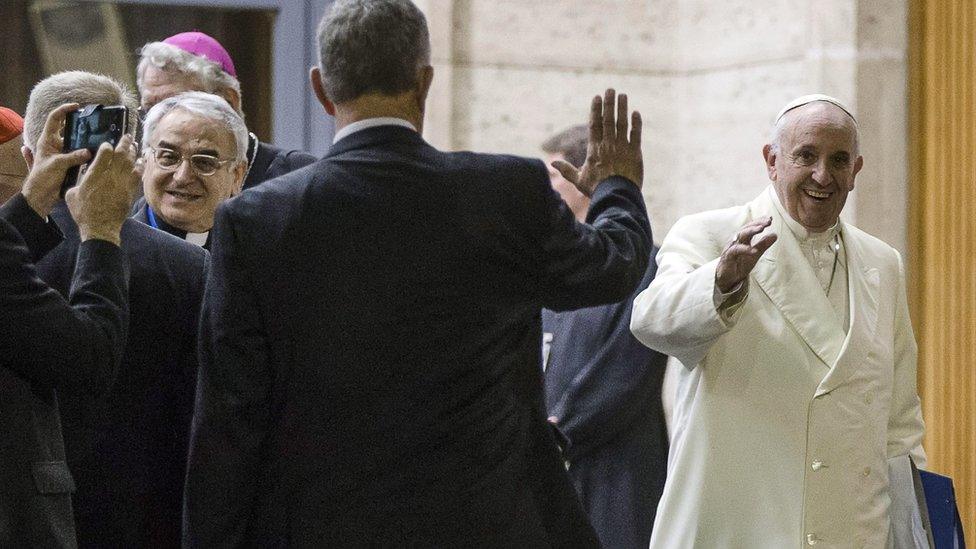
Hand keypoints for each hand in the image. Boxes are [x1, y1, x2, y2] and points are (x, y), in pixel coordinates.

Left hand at [21, 103, 91, 217]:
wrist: (42, 195)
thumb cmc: (44, 177)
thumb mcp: (58, 164)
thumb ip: (73, 156)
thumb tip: (89, 151)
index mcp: (48, 140)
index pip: (55, 118)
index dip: (65, 110)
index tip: (77, 107)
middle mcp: (55, 144)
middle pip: (68, 129)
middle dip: (80, 125)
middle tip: (94, 123)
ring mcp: (62, 153)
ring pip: (76, 142)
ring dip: (86, 140)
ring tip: (100, 137)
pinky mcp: (69, 162)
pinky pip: (80, 154)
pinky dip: (88, 152)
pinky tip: (98, 152)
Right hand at [66, 134, 137, 245]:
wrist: (100, 227)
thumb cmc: (83, 212)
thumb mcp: (72, 194)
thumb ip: (77, 181)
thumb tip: (81, 176)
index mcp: (94, 174)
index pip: (104, 153)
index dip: (107, 146)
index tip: (108, 143)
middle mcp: (110, 176)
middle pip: (120, 154)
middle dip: (124, 143)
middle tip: (127, 136)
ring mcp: (122, 183)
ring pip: (130, 163)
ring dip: (133, 153)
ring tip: (135, 146)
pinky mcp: (130, 192)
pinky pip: (137, 175)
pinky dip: (139, 167)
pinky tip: (141, 162)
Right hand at [551, 88, 642, 195]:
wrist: (615, 196)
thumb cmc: (596, 189)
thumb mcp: (578, 180)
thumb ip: (566, 169)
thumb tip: (552, 164)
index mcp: (594, 149)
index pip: (594, 125)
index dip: (595, 110)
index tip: (596, 97)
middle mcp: (608, 144)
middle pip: (608, 120)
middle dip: (609, 103)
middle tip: (610, 89)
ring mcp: (622, 147)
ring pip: (622, 123)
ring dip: (622, 108)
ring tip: (623, 95)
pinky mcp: (635, 152)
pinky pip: (636, 134)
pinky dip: (636, 123)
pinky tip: (636, 113)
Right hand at [715, 217, 777, 292]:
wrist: (728, 278)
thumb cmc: (739, 264)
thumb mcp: (755, 254)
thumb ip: (763, 244)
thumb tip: (775, 234)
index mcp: (743, 239)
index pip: (751, 227)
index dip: (760, 222)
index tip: (770, 219)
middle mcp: (736, 240)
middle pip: (746, 228)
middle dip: (757, 223)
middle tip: (768, 221)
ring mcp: (731, 247)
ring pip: (740, 235)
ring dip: (751, 231)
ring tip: (761, 229)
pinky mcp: (728, 256)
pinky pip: (736, 250)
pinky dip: (745, 249)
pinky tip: (754, 250)